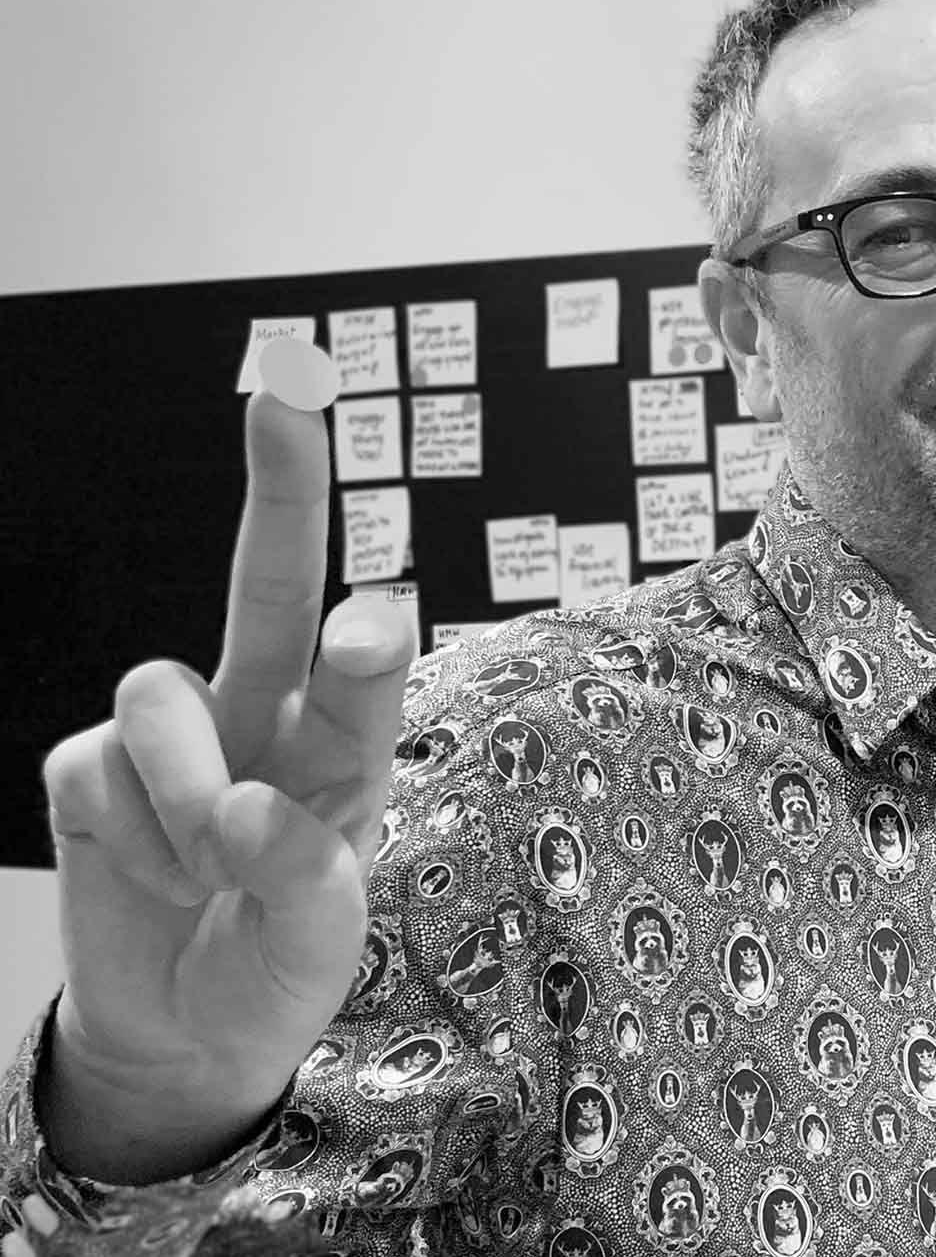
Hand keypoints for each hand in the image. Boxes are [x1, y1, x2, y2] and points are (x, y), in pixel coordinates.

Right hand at [40, 382, 416, 1165]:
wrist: (186, 1025)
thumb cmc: (277, 966)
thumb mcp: (318, 951)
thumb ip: (304, 884)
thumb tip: (248, 807)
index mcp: (345, 744)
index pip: (365, 670)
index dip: (367, 640)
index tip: (368, 625)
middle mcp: (268, 708)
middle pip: (270, 583)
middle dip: (281, 485)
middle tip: (286, 383)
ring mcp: (179, 727)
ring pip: (160, 695)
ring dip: (182, 800)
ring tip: (205, 872)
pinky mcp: (95, 760)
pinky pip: (96, 768)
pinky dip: (122, 841)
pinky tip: (148, 872)